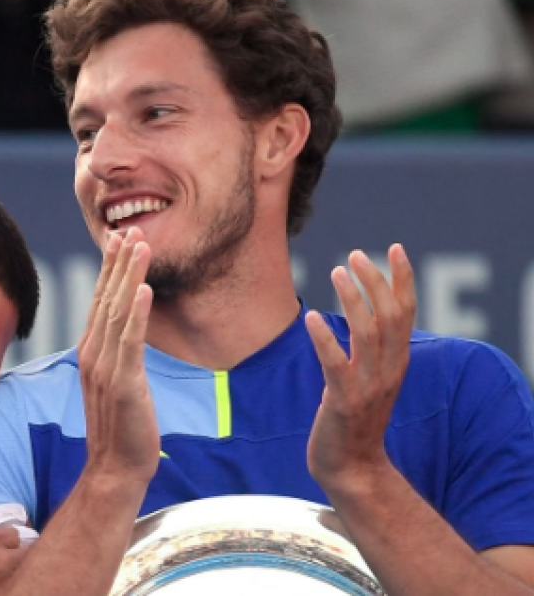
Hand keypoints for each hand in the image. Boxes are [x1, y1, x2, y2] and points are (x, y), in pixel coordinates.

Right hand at [75, 228, 158, 483]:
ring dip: (129, 276)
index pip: (100, 301)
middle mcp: (92, 354)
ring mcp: (105, 367)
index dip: (110, 268)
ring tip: (140, 246)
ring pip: (117, 311)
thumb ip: (117, 354)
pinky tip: (144, 290)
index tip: (119, 239)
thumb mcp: (117, 382)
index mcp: (90, 352)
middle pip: (105, 298)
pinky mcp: (123, 382)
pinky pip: (129, 341)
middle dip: (119, 262)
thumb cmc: (122, 427)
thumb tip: (126, 333)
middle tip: (130, 229)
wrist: (115, 466)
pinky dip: (136, 313)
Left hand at [304, 245, 416, 490]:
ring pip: (367, 334)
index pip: (406, 313)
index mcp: (396, 363)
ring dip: (353, 300)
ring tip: (336, 272)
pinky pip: (336, 365)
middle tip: (354, 256)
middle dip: (375, 282)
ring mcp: (368, 387)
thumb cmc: (352, 420)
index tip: (393, 249)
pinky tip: (311, 318)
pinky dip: (325, 339)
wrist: (351, 469)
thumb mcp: (367, 379)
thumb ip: (368, 351)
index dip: (402, 279)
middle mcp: (388, 371)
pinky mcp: (344, 402)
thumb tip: (355, 315)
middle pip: (390, 317)